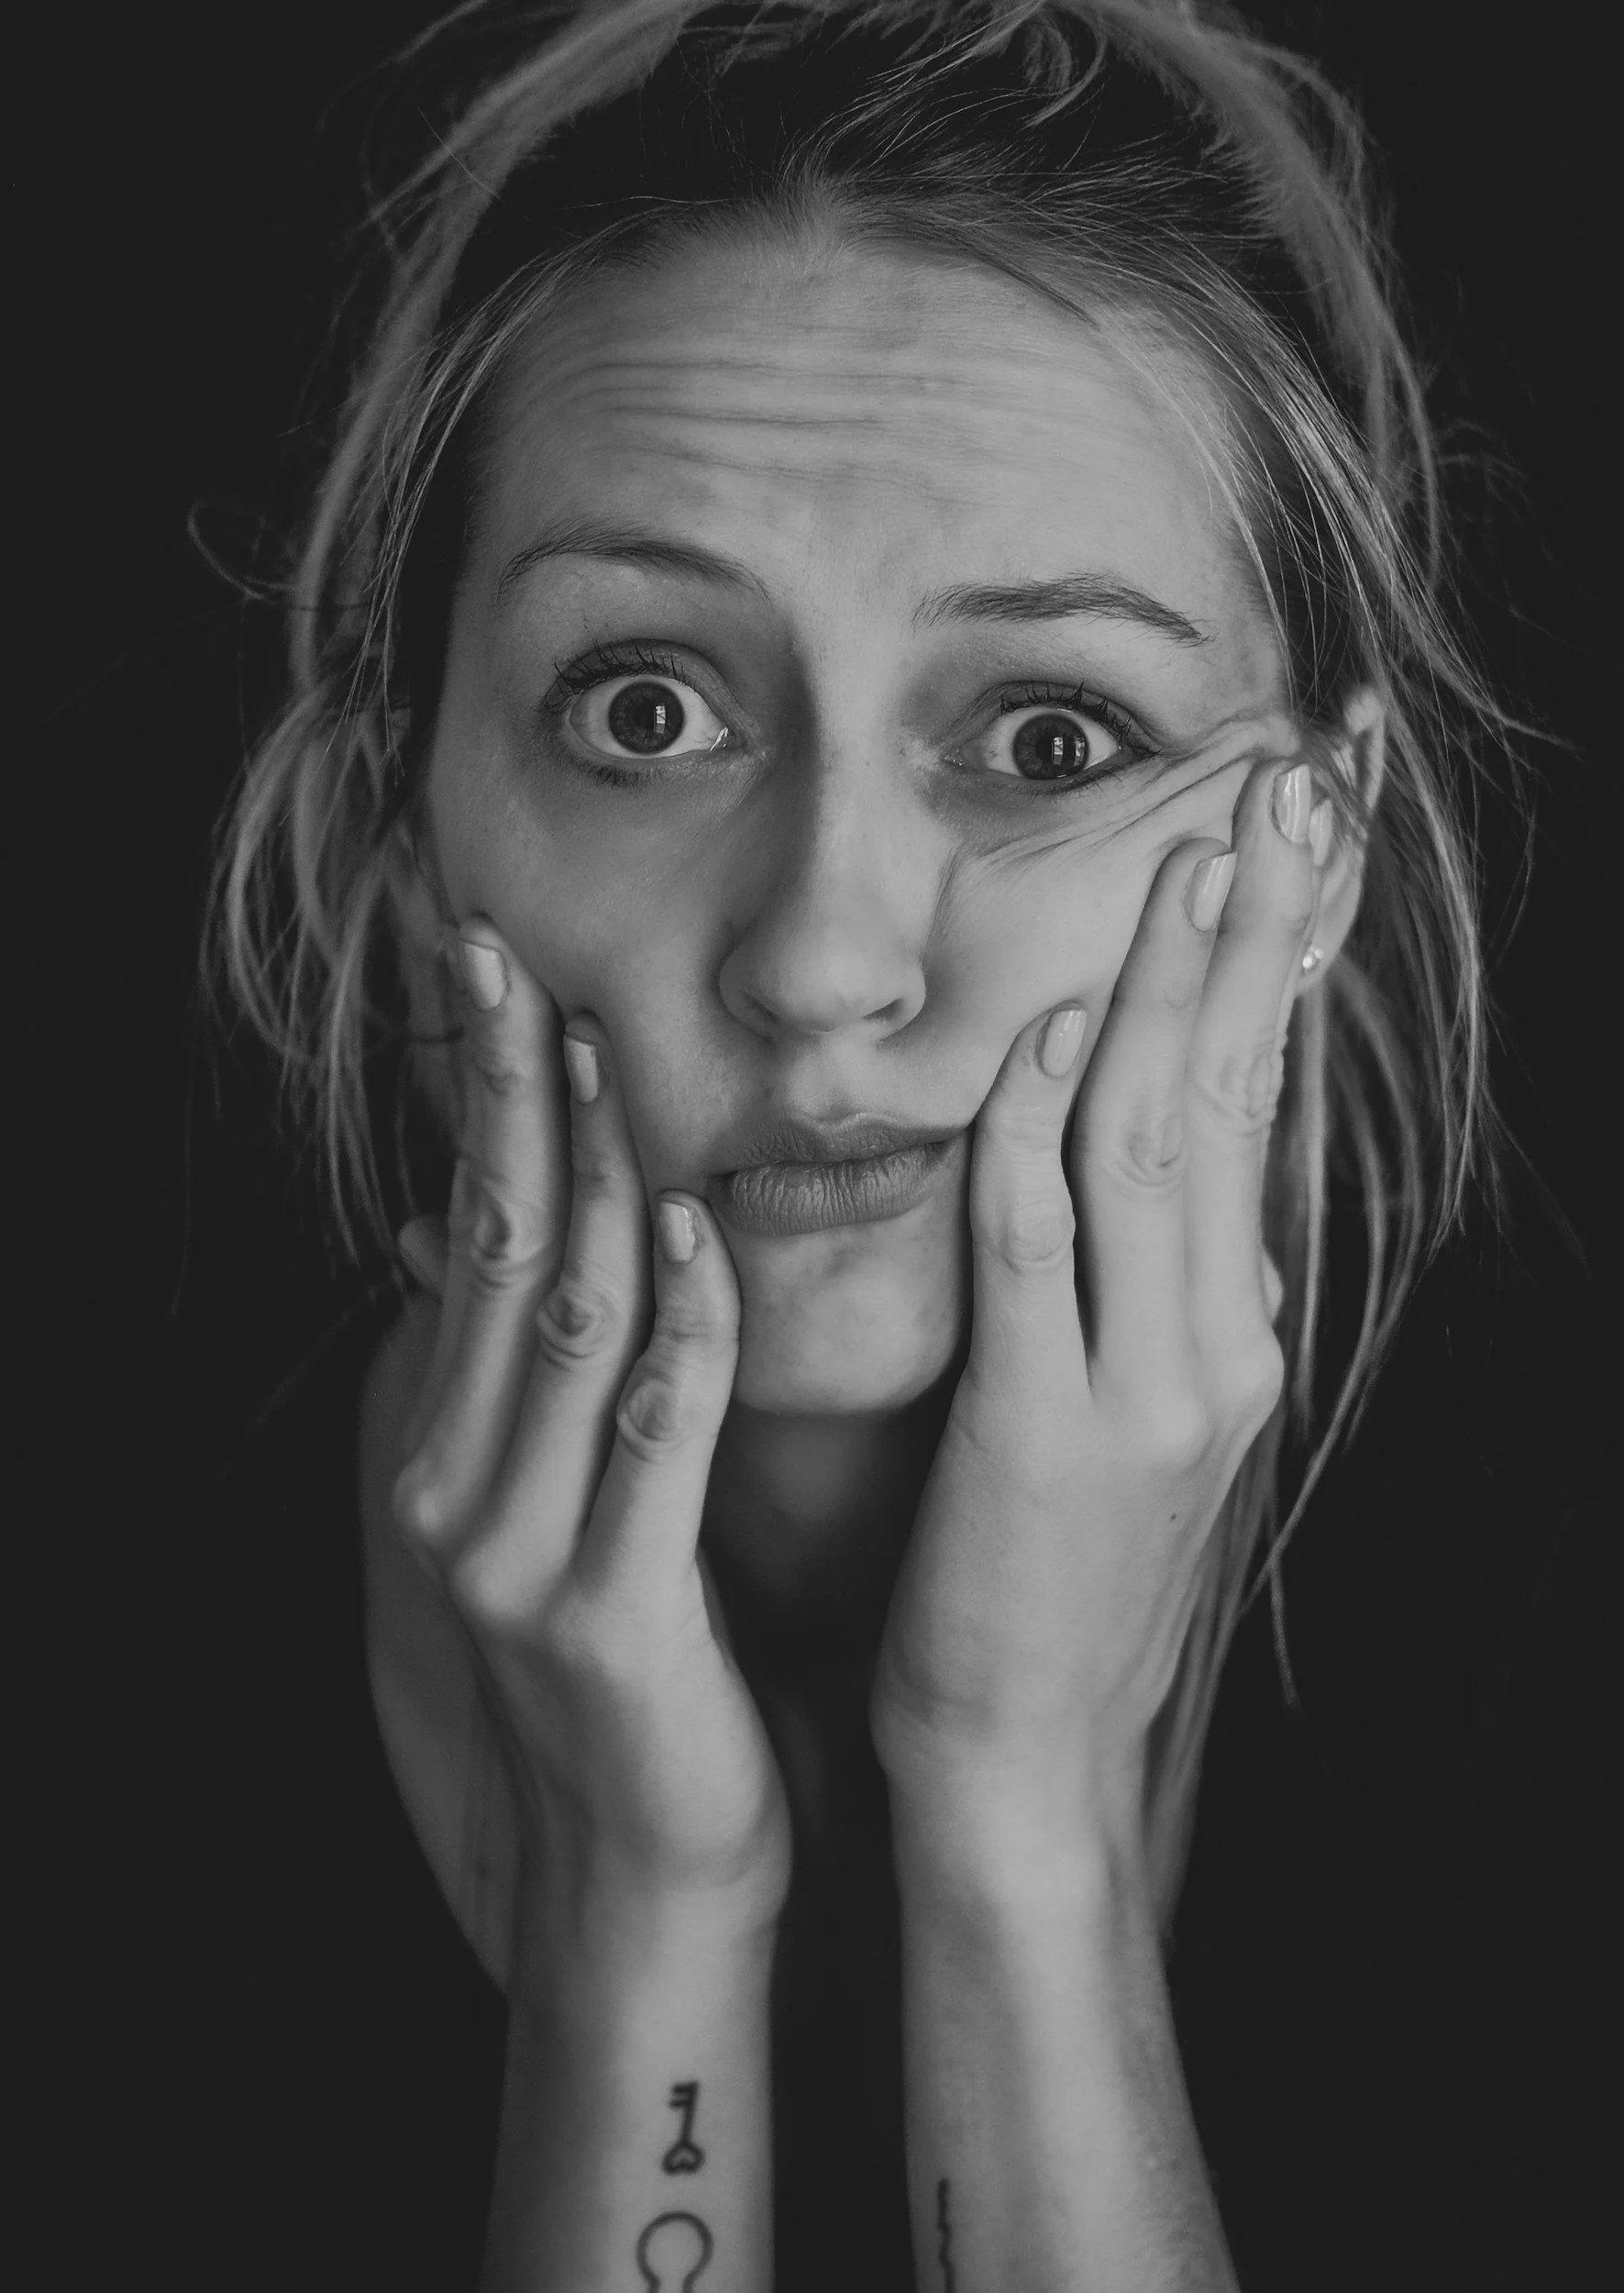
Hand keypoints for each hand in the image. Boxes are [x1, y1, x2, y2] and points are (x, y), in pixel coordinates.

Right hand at [390, 920, 790, 1950]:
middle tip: (513, 960)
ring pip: (563, 1321)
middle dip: (510, 1099)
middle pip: (496, 1251)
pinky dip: (676, 1327)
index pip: (472, 1237)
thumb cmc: (629, 1667)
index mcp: (452, 1443)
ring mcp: (516, 1550)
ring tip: (604, 1051)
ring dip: (591, 1178)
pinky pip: (649, 1437)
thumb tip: (459, 1246)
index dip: (486, 1104)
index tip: (498, 975)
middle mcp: (456, 1481)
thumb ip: (522, 1384)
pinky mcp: (603, 1611)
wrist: (641, 1867)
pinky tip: (700, 1232)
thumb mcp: (550, 1510)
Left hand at [870, 758, 1325, 1859]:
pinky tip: (1041, 1037)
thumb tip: (1193, 1181)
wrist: (1026, 1758)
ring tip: (1195, 853)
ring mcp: (1146, 1390)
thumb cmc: (1059, 1577)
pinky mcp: (1047, 1437)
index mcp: (1234, 1328)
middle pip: (1235, 1095)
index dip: (1284, 957)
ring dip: (1167, 993)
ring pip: (1157, 1150)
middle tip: (1295, 778)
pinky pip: (1041, 1254)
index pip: (1261, 1103)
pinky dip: (1038, 1137)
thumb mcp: (1145, 1421)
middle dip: (1261, 928)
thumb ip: (1167, 1295)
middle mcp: (1218, 1342)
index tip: (1309, 824)